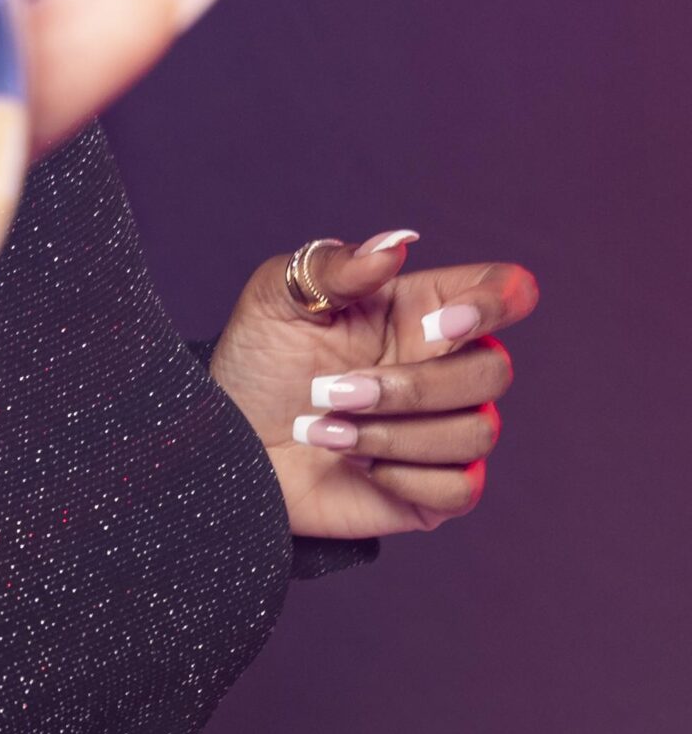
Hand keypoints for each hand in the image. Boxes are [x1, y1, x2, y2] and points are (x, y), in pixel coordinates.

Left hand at [209, 234, 538, 537]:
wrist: (228, 439)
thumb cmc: (258, 359)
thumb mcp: (279, 297)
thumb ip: (337, 267)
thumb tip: (395, 244)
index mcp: (422, 310)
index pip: (505, 291)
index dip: (497, 302)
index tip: (445, 322)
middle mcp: (446, 366)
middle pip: (494, 371)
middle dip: (412, 387)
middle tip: (329, 390)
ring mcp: (445, 429)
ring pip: (477, 433)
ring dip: (390, 434)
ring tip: (322, 429)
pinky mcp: (433, 489)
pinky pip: (459, 488)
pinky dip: (402, 477)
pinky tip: (355, 463)